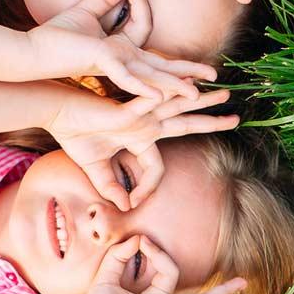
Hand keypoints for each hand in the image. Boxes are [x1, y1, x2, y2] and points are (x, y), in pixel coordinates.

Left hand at [29, 0, 217, 99]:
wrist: (33, 51)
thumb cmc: (56, 35)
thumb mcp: (87, 11)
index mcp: (120, 49)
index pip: (145, 33)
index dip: (142, 7)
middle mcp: (122, 61)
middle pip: (161, 67)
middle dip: (187, 73)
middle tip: (212, 78)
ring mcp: (116, 66)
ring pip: (151, 77)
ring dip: (174, 86)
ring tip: (195, 95)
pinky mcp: (104, 65)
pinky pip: (127, 78)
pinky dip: (142, 86)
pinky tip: (157, 97)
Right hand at [45, 87, 237, 209]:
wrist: (57, 112)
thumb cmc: (74, 135)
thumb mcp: (95, 167)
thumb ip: (109, 185)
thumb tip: (122, 206)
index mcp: (140, 137)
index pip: (156, 168)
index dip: (147, 187)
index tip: (135, 200)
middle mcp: (146, 124)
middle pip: (186, 122)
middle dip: (211, 121)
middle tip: (236, 118)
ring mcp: (140, 114)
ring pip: (179, 105)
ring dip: (202, 100)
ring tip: (224, 92)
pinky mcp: (129, 109)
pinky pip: (154, 101)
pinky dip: (170, 95)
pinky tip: (189, 87)